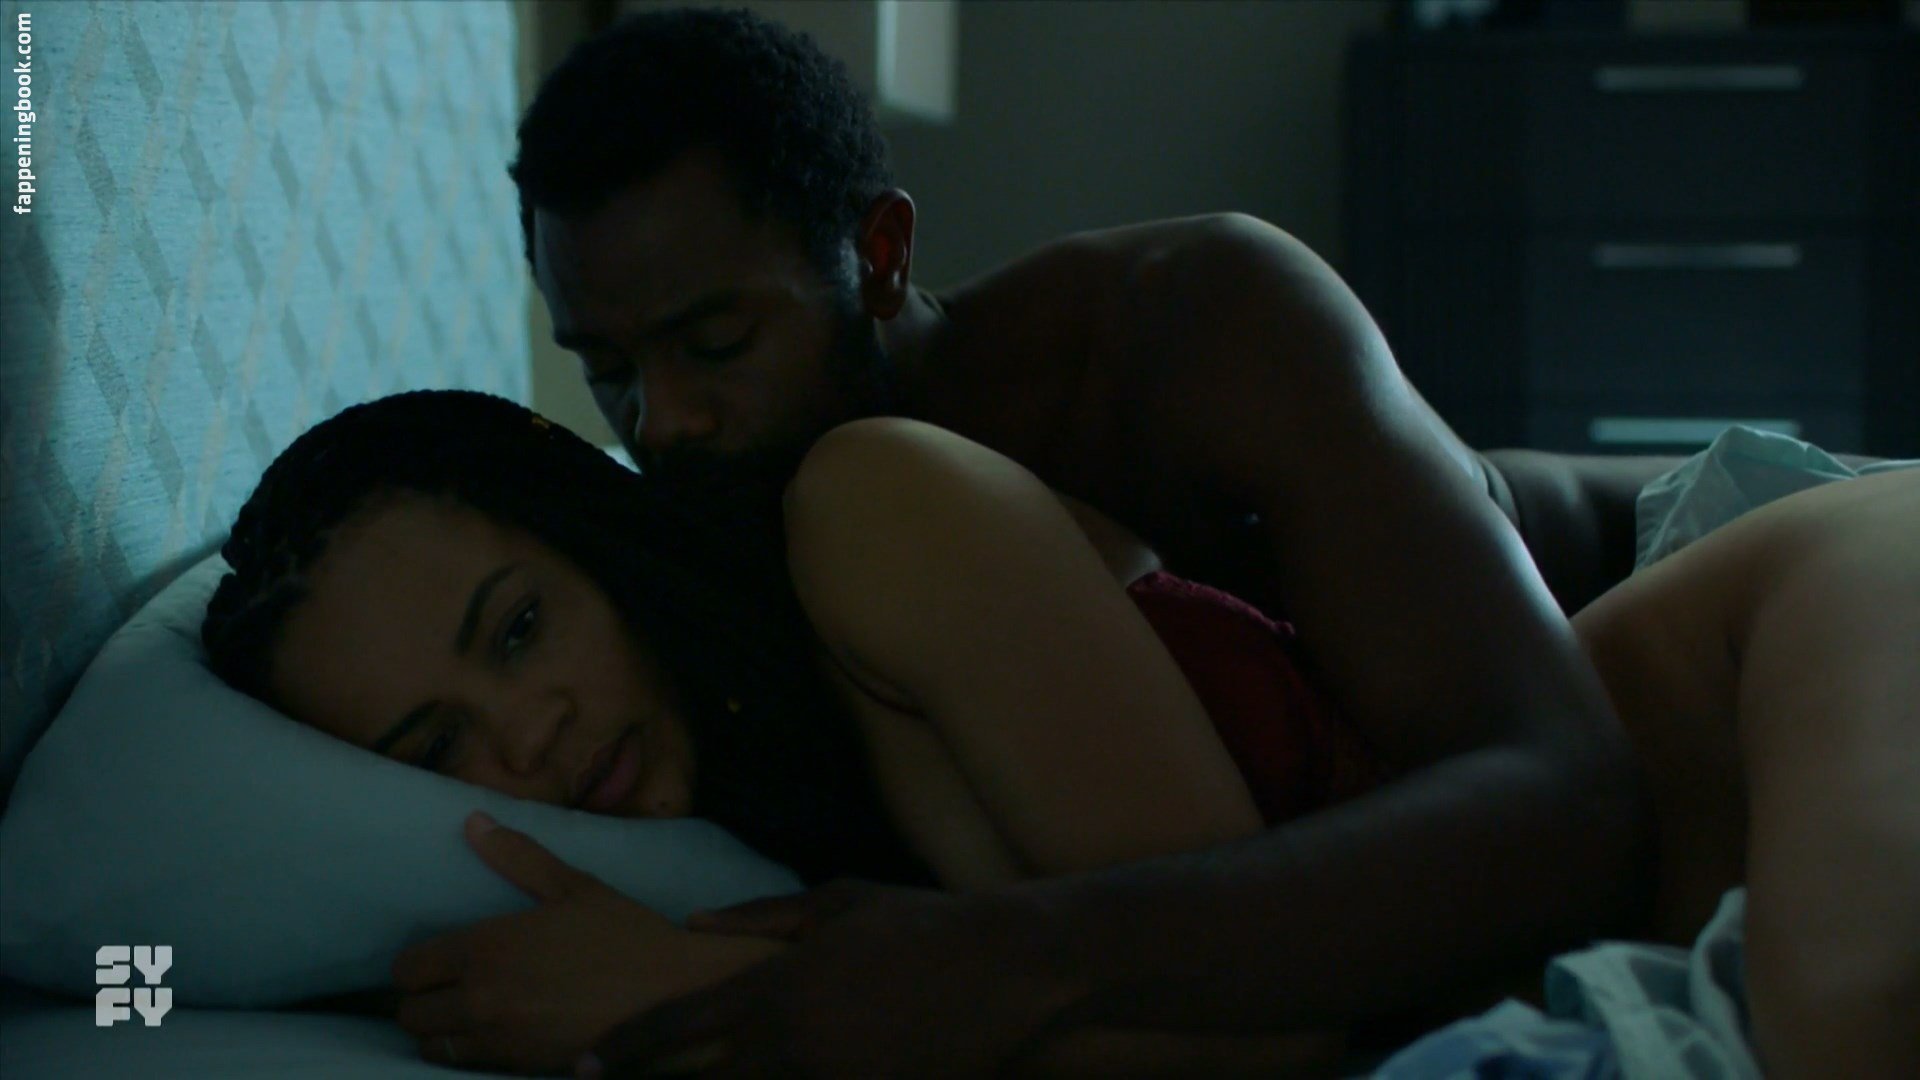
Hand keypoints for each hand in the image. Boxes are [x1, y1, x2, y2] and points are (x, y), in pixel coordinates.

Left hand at [394, 812, 773, 1074]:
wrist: (673, 995)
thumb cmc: (624, 935)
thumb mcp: (574, 887)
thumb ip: (518, 856)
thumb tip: (473, 821)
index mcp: (486, 948)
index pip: (408, 968)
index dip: (417, 963)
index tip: (438, 959)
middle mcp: (480, 998)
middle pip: (410, 1013)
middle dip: (424, 999)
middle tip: (450, 987)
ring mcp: (499, 1040)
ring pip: (433, 1045)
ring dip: (443, 1030)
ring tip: (469, 1014)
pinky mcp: (520, 1068)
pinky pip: (467, 1066)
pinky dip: (470, 1052)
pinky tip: (497, 1033)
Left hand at [584, 879, 1080, 1077]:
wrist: (1005, 972)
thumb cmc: (922, 925)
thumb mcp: (839, 901)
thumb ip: (759, 916)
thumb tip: (694, 921)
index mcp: (771, 987)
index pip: (674, 1027)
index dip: (622, 1051)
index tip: (582, 1066)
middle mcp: (787, 1043)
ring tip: (697, 1077)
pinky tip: (771, 1079)